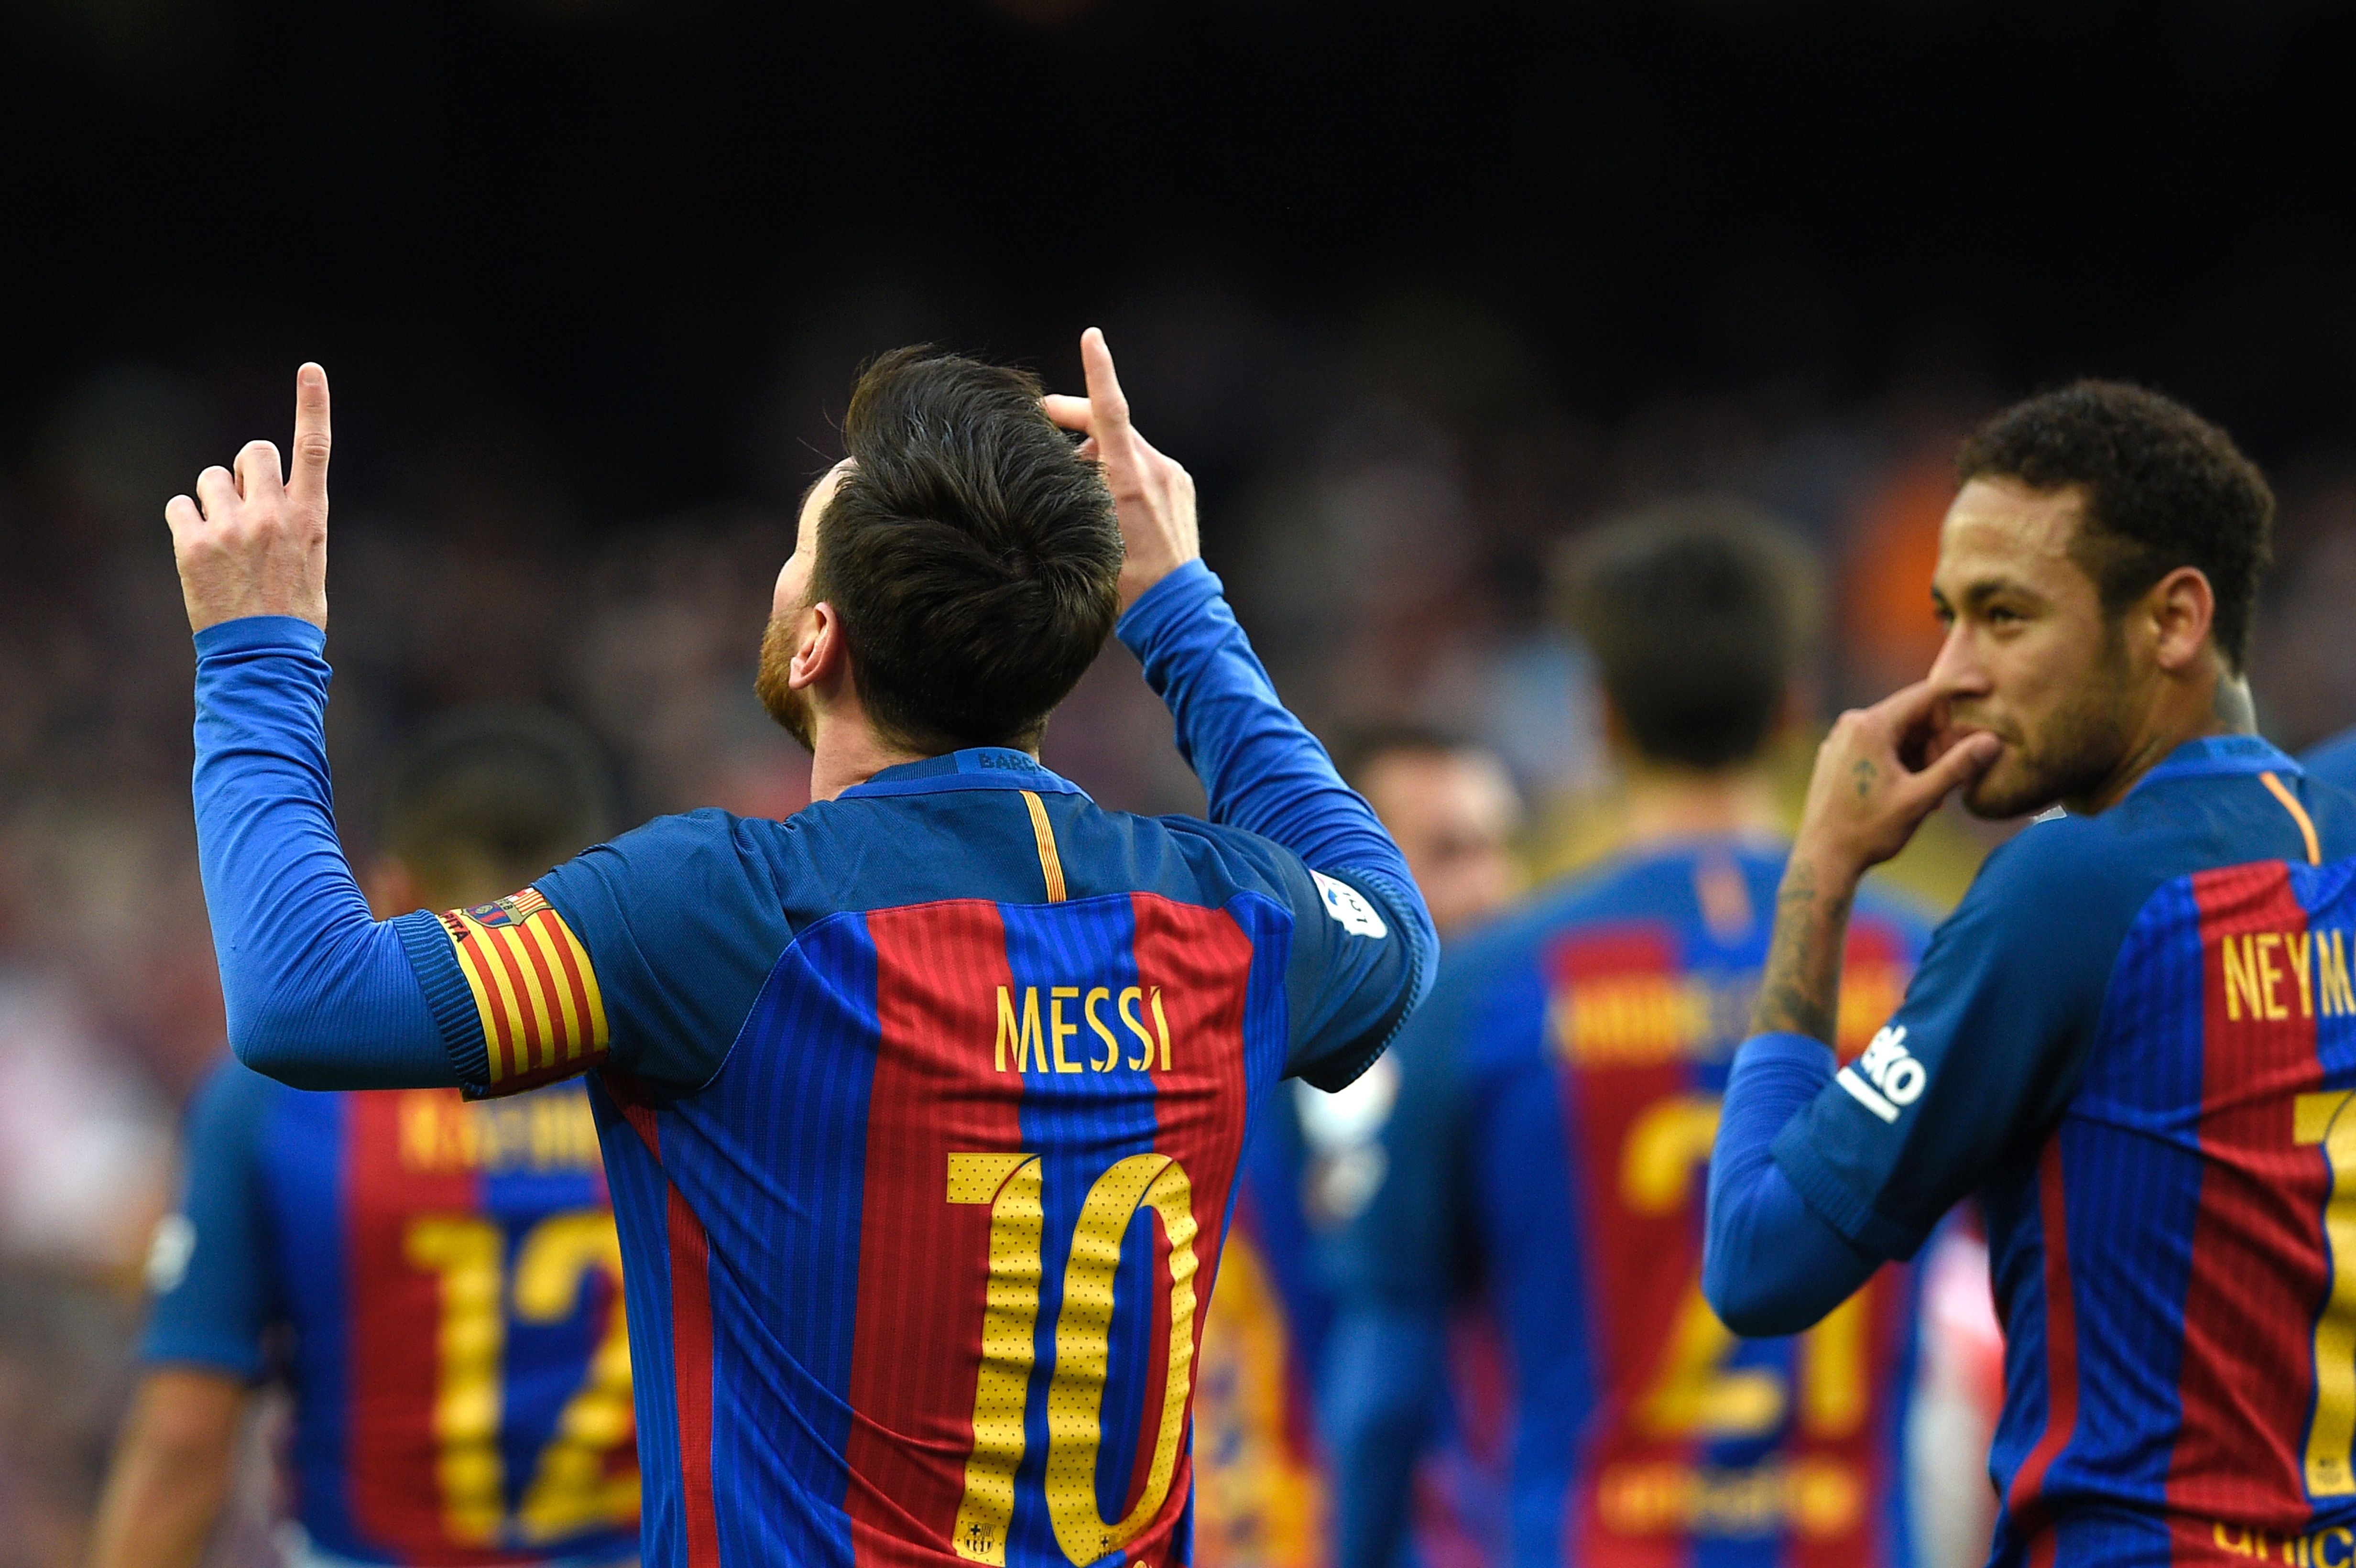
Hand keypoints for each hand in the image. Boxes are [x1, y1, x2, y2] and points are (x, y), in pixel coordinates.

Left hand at [165, 364, 332, 632]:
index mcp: (309, 516)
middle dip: (244, 469)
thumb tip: (262, 493)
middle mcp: (273, 513)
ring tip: (222, 542)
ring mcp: (232, 526)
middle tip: (244, 504)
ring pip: (210, 479)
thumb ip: (290, 518)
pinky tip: (199, 553)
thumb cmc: (291, 611)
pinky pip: (179, 506)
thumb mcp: (308, 558)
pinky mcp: (195, 543)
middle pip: (251, 451)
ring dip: (212, 501)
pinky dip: (185, 523)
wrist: (262, 656)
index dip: (313, 404)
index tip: (310, 369)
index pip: (315, 449)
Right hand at [1043, 328, 1199, 610]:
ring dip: (1100, 454)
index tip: (1092, 338)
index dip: (1099, 372)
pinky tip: (1112, 501)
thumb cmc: (1125, 580)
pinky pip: (1145, 465)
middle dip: (1076, 419)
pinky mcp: (1181, 486)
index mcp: (1130, 478)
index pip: (1111, 411)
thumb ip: (1081, 490)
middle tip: (1043, 418)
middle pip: (1111, 425)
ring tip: (1080, 488)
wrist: (1177, 608)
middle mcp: (1156, 469)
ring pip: (1126, 447)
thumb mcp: (1090, 533)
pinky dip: (1123, 470)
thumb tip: (1070, 459)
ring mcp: (1173, 476)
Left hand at [1794, 679, 2000, 886]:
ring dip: (1924, 761)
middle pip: (1915, 718)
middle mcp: (1852, 725)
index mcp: (1870, 726)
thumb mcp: (1920, 799)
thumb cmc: (1868, 831)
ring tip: (1930, 800)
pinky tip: (1909, 796)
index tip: (1985, 691)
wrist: (1823, 858)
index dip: (1958, 694)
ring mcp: (1842, 740)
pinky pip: (1882, 748)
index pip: (1926, 697)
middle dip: (1939, 746)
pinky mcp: (1839, 757)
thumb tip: (1991, 741)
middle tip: (1948, 785)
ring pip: (1900, 736)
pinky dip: (1903, 765)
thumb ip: (1957, 767)